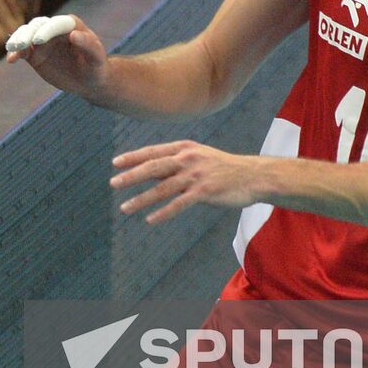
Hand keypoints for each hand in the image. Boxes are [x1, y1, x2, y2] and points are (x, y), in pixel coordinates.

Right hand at [5, 14, 108, 98]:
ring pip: (26, 35)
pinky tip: (11, 60)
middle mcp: (54, 29)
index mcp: (70, 25)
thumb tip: (74, 35)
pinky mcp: (35, 54)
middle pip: (37, 26)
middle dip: (28, 34)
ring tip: (12, 50)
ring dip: (18, 41)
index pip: (57, 24)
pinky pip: (23, 51)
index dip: (47, 30)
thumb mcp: (97, 57)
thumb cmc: (96, 66)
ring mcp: (43, 41)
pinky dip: (16, 53)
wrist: (88, 80)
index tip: (39, 40)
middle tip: (21, 45)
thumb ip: (88, 45)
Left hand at [110, 140, 257, 222]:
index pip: (153, 152)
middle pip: (153, 167)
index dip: (133, 157)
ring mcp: (196, 175)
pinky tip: (150, 219)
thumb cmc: (223, 168)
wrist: (253, 176)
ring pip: (162, 188)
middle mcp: (188, 159)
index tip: (115, 163)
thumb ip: (175, 162)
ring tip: (124, 207)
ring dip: (141, 199)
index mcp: (185, 148)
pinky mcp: (205, 192)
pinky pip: (179, 204)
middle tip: (113, 183)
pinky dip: (163, 212)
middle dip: (131, 176)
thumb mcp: (199, 157)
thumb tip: (149, 170)